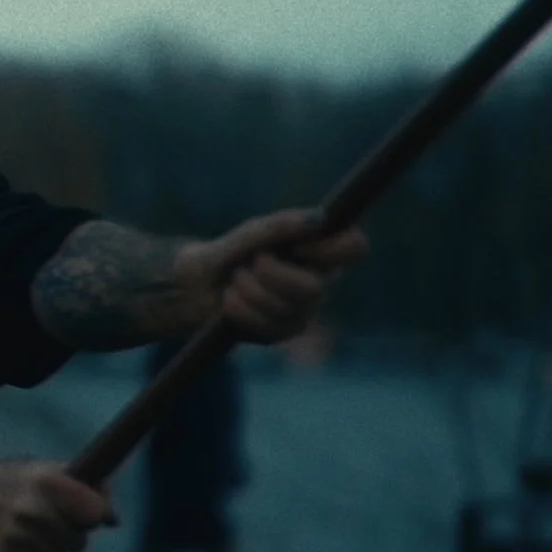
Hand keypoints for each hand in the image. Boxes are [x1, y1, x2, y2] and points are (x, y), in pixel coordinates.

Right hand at [0, 458, 112, 551]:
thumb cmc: (9, 482)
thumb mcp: (44, 471)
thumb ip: (85, 487)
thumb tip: (113, 520)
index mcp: (46, 482)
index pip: (94, 513)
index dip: (92, 516)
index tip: (83, 515)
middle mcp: (30, 510)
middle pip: (78, 542)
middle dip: (69, 536)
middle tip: (47, 524)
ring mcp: (14, 538)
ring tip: (27, 535)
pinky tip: (19, 550)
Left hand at [175, 209, 369, 342]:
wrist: (196, 283)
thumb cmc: (229, 252)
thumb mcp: (250, 233)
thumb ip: (280, 226)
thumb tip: (319, 219)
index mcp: (318, 251)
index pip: (355, 247)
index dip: (334, 250)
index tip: (300, 247)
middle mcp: (318, 282)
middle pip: (315, 289)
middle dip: (272, 274)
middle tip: (253, 262)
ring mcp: (302, 310)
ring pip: (286, 308)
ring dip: (249, 288)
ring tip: (237, 278)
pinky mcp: (280, 332)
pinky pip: (266, 326)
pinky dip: (239, 308)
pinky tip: (230, 299)